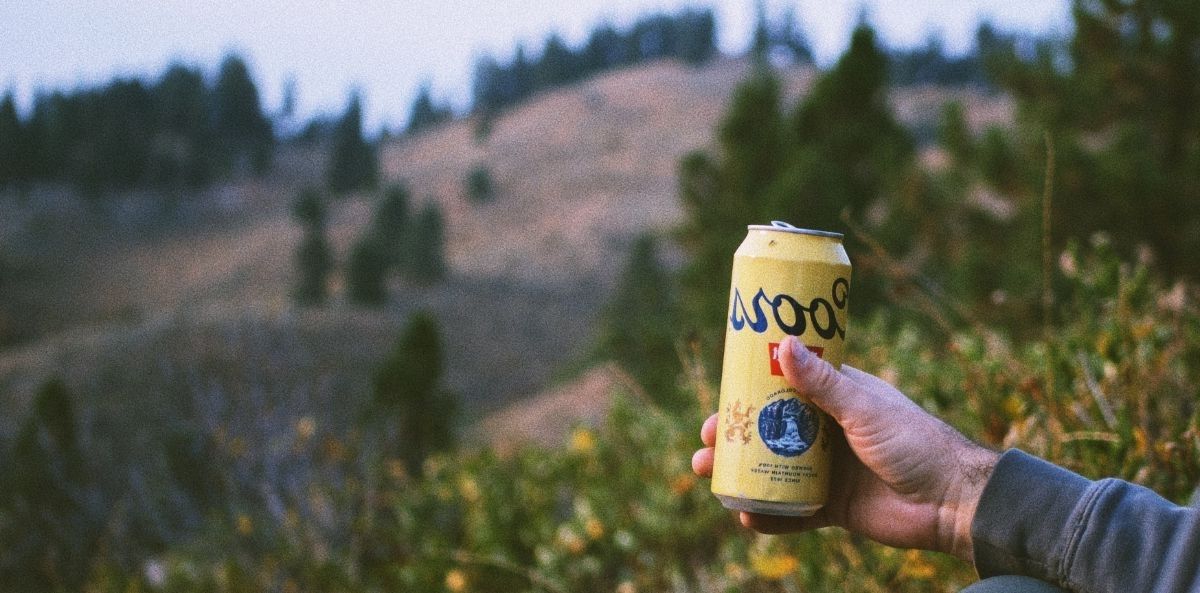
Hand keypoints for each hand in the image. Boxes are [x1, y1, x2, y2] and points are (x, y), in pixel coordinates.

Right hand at [691, 336, 997, 562]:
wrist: (953, 502)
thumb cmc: (915, 442)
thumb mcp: (863, 408)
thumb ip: (823, 383)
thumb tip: (783, 344)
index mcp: (837, 398)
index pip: (784, 389)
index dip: (749, 393)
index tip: (720, 397)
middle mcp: (828, 432)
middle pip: (769, 432)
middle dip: (733, 438)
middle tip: (704, 444)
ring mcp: (829, 470)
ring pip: (773, 470)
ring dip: (740, 474)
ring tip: (712, 480)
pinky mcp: (834, 506)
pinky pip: (792, 510)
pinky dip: (768, 513)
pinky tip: (745, 515)